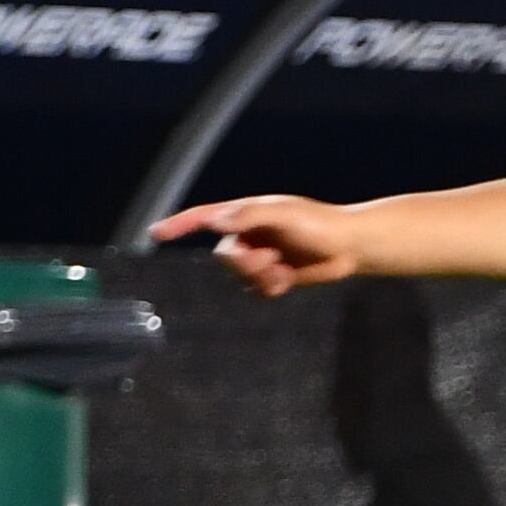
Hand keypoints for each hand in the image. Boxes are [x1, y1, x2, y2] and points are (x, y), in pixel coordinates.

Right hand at [149, 195, 359, 293]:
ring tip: (285, 267)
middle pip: (223, 257)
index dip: (178, 225)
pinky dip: (270, 288)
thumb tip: (215, 220)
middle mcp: (248, 234)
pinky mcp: (273, 276)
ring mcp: (259, 256)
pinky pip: (256, 290)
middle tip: (271, 258)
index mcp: (246, 214)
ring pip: (239, 276)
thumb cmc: (320, 224)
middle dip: (244, 263)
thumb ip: (249, 216)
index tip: (155, 233)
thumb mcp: (284, 214)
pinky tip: (289, 279)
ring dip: (261, 276)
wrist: (350, 247)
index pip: (203, 218)